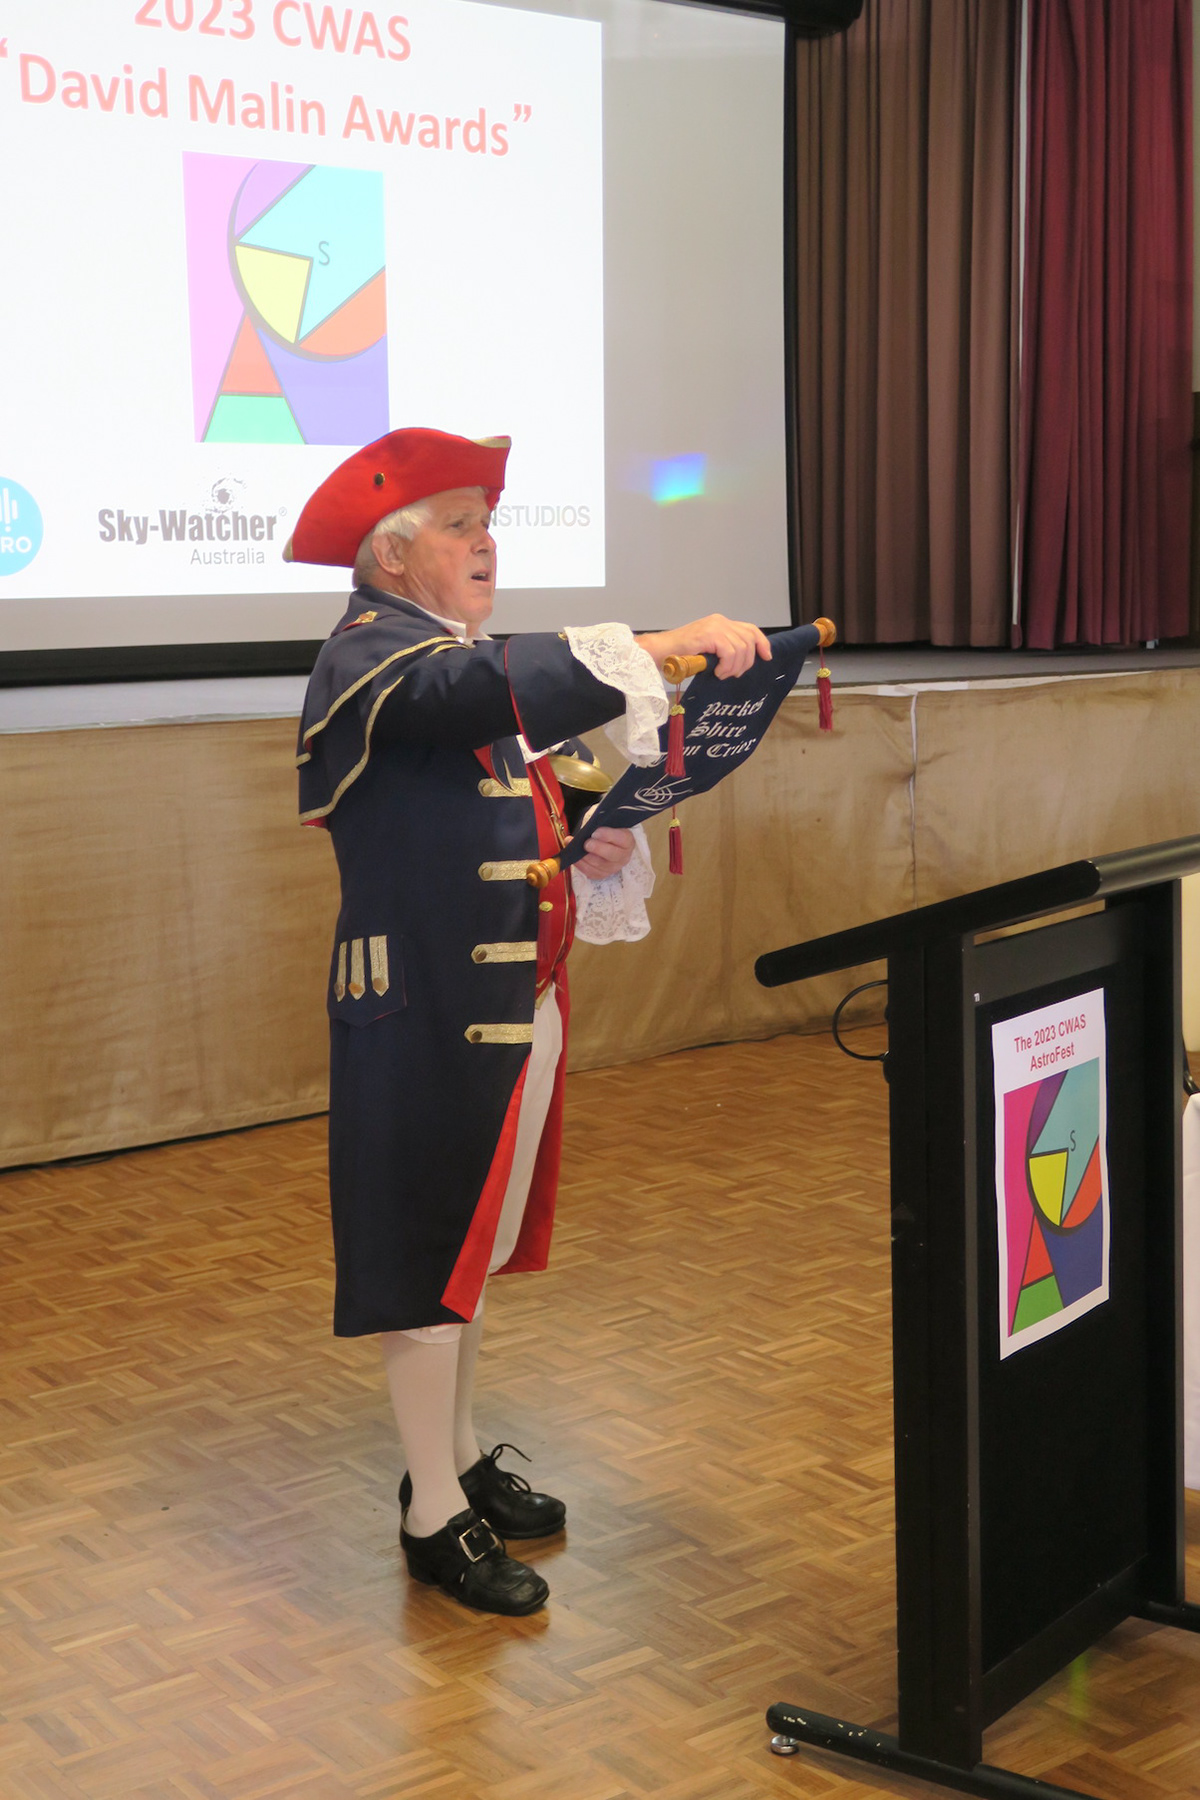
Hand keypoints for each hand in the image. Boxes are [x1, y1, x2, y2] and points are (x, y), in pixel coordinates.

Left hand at [573, 826, 635, 880]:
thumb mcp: (607, 823)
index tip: (595, 832)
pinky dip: (581, 864)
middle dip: (597, 849)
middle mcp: (623, 856)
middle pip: (612, 855)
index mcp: (627, 841)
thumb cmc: (605, 830)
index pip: (622, 839)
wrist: (604, 842)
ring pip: (600, 865)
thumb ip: (600, 823)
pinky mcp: (602, 874)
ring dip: (585, 857)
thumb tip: (589, 827)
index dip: (608, 835)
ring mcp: (613, 868)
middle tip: (586, 843)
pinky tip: (574, 857)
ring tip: (573, 847)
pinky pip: (591, 872)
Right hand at [636, 613, 770, 678]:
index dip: (762, 643)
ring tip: (721, 674)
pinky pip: (730, 653)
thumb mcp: (707, 650)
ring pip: (741, 649)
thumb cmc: (678, 655)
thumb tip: (743, 662)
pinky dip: (727, 666)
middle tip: (733, 674)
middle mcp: (720, 621)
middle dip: (746, 662)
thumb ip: (724, 649)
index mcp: (720, 623)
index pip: (750, 629)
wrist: (659, 652)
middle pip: (749, 640)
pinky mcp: (709, 635)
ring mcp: (715, 627)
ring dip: (734, 667)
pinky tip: (717, 672)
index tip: (766, 657)